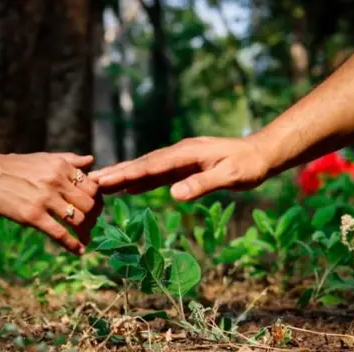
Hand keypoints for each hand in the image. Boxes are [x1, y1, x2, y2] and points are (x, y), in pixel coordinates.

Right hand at [0, 151, 101, 254]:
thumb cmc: (15, 167)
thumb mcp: (44, 158)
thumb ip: (69, 160)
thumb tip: (92, 160)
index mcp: (62, 167)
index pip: (93, 186)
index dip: (97, 200)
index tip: (94, 209)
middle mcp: (57, 181)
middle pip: (90, 205)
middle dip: (93, 217)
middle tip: (90, 225)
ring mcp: (45, 199)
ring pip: (79, 220)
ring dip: (85, 232)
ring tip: (83, 237)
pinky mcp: (33, 216)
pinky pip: (60, 234)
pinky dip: (72, 245)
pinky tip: (78, 251)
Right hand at [89, 137, 270, 200]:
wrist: (262, 153)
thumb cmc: (249, 166)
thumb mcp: (230, 176)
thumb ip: (202, 184)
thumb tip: (173, 195)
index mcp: (184, 154)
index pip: (149, 166)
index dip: (125, 174)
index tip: (103, 180)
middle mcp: (177, 154)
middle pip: (141, 164)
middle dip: (116, 173)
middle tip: (91, 181)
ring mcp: (180, 159)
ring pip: (146, 168)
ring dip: (124, 176)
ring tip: (101, 184)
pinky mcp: (184, 166)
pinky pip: (157, 174)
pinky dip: (140, 180)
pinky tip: (129, 187)